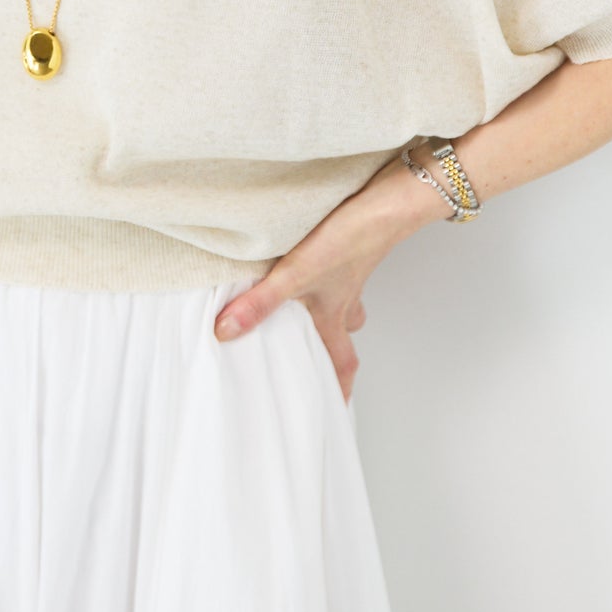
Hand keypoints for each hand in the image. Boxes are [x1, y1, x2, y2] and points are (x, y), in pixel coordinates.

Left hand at [212, 153, 445, 400]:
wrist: (385, 201)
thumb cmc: (351, 240)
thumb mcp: (297, 274)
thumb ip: (261, 302)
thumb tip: (226, 332)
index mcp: (334, 316)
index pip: (340, 364)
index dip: (338, 390)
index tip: (334, 410)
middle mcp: (344, 300)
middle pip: (340, 334)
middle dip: (327, 349)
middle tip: (312, 360)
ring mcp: (347, 274)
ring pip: (341, 303)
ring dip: (327, 311)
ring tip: (301, 313)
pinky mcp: (345, 248)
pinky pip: (335, 274)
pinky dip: (323, 277)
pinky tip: (303, 263)